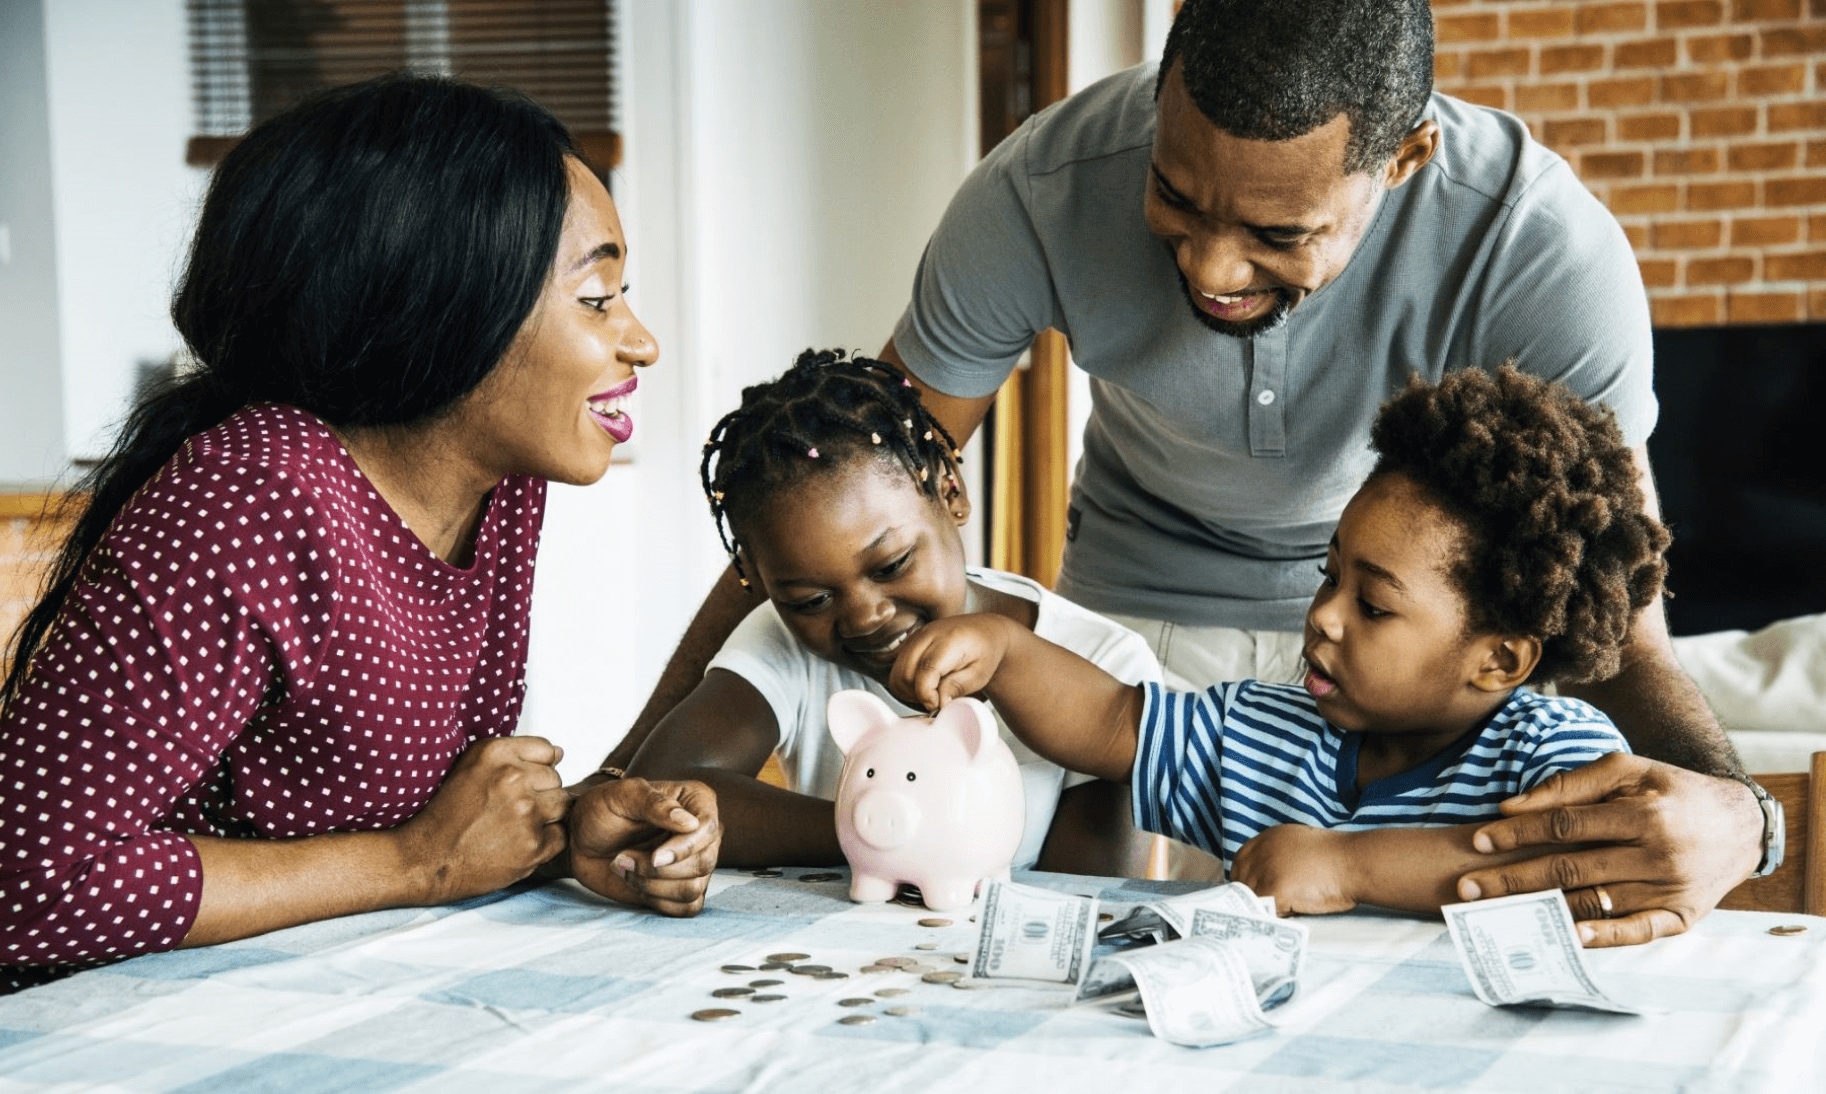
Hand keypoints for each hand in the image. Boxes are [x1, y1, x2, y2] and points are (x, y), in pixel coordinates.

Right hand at [395, 736, 569, 903]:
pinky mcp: (533, 844)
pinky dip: (545, 842)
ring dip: (545, 816)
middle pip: (555, 779)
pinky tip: (518, 843)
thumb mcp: (470, 766)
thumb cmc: (446, 815)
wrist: (426, 859)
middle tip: (510, 810)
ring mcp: (526, 812)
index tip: (517, 784)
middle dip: (540, 793)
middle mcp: (513, 778)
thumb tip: (560, 754)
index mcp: (495, 753)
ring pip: (562, 805)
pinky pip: (560, 835)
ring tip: (515, 826)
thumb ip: (514, 754)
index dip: (534, 769)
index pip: (548, 751)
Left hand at [570, 778, 720, 915]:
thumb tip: (691, 823)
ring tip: (626, 867)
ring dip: (652, 885)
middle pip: (704, 863)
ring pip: (693, 889)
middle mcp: (702, 833)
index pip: (708, 828)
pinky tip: (636, 883)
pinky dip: (657, 901)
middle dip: (658, 870)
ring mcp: (694, 862)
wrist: (581, 841)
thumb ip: (655, 804)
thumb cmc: (601, 811)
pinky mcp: (682, 888)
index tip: (655, 856)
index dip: (684, 848)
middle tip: (624, 857)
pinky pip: (686, 908)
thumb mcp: (622, 796)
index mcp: (696, 801)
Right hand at [888, 614, 1015, 711]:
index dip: (927, 694)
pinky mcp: (909, 644)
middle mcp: (927, 636)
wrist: (984, 631)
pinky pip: (896, 670)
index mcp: (948, 641)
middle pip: (906, 674)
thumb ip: (957, 686)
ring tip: (931, 694)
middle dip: (918, 695)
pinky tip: (923, 687)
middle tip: (937, 701)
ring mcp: (915, 638)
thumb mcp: (979, 674)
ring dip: (909, 692)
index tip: (938, 705)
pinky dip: (905, 685)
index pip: (926, 670)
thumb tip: (938, 703)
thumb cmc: (985, 652)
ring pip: (897, 674)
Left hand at [1231, 824, 1358, 914]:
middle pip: (1241, 883)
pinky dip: (1276, 918)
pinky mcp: (1274, 889)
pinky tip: (1292, 914)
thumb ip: (1279, 857)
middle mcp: (1261, 851)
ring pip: (1251, 900)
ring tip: (1286, 910)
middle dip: (1253, 898)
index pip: (1240, 864)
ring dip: (1265, 909)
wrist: (1355, 862)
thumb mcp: (1300, 846)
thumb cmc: (1338, 858)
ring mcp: (1266, 870)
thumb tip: (1264, 879)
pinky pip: (1265, 912)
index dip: (1247, 882)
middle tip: (1270, 909)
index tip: (1255, 896)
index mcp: (1267, 839)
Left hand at [1458, 753, 1761, 946]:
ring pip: (1594, 902)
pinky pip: (1636, 933)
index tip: (1479, 840)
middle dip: (1513, 878)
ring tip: (1496, 914)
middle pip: (1570, 868)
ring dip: (1541, 909)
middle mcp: (1658, 855)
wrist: (1741, 825)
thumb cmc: (1671, 791)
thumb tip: (1510, 806)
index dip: (1519, 832)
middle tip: (1467, 887)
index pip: (1566, 825)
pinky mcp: (1682, 918)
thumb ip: (1570, 784)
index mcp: (1644, 814)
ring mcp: (1671, 890)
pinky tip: (1565, 937)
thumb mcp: (1629, 769)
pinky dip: (1601, 938)